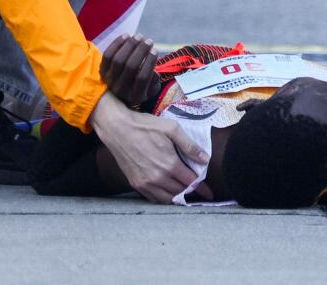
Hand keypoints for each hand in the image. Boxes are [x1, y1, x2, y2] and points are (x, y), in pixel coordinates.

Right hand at [91, 95, 207, 203]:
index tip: (209, 193)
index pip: (191, 182)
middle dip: (191, 192)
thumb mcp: (171, 128)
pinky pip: (153, 198)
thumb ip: (189, 145)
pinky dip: (163, 198)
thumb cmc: (145, 126)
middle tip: (198, 191)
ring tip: (185, 194)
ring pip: (167, 199)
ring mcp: (146, 183)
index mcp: (169, 164)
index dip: (201, 188)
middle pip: (180, 192)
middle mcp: (158, 177)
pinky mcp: (136, 184)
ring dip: (178, 198)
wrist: (117, 129)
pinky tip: (168, 193)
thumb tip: (205, 159)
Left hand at [99, 33, 161, 109]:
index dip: (149, 62)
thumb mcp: (151, 89)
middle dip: (141, 51)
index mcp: (135, 96)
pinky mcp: (102, 71)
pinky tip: (127, 36)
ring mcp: (109, 80)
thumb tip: (154, 71)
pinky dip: (117, 43)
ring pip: (118, 59)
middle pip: (130, 67)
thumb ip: (155, 81)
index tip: (155, 50)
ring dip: (130, 45)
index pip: (142, 78)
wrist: (120, 92)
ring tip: (139, 36)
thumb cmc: (141, 87)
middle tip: (149, 41)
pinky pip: (108, 55)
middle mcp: (120, 90)